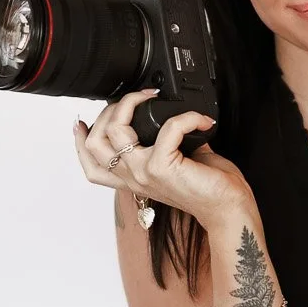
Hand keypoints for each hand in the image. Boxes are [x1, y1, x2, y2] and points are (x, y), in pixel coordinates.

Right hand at [73, 86, 253, 232]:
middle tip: (136, 97)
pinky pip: (167, 127)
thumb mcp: (180, 162)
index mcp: (133, 179)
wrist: (228, 209)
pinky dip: (186, 117)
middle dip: (109, 110)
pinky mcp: (162, 167)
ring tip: (152, 97)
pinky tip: (200, 119)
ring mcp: (144, 173)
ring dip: (132, 103)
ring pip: (114, 131)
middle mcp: (133, 178)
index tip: (80, 122)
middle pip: (95, 142)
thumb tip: (174, 118)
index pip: (92, 166)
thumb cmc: (210, 189)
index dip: (79, 142)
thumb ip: (169, 143)